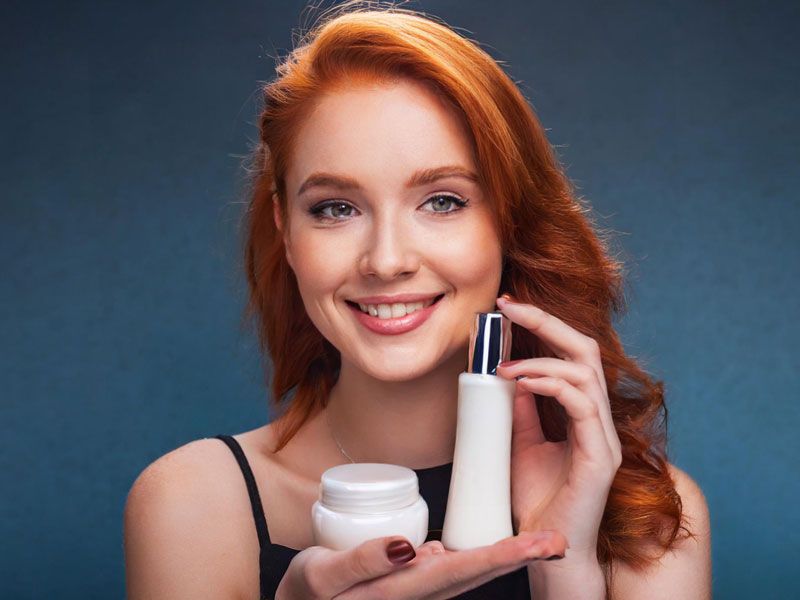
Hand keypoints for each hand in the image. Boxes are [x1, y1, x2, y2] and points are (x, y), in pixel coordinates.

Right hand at [275, 530, 567, 599]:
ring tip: (538, 542)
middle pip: (476, 574)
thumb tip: (409, 545)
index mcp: (400, 592)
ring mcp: (416, 593)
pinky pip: (449, 572)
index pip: (460, 570)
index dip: (501, 554)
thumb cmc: (307, 595)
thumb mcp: (322, 576)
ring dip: (503, 557)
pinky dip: (475, 560)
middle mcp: (416, 596)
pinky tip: (491, 549)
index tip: (539, 543)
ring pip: (467, 574)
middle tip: (558, 540)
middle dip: (519, 556)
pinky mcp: (411, 587)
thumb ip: (363, 562)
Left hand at [495, 294, 622, 564]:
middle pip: (585, 351)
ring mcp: (603, 437)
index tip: (507, 308)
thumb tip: (508, 373)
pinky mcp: (599, 456)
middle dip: (546, 322)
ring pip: (585, 373)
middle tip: (509, 308)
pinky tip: (523, 383)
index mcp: (583, 413)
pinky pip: (582, 405)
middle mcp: (598, 419)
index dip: (543, 326)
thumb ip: (520, 410)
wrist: (544, 543)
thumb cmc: (537, 498)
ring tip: (505, 366)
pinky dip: (550, 385)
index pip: (572, 355)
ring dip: (540, 360)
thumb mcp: (520, 442)